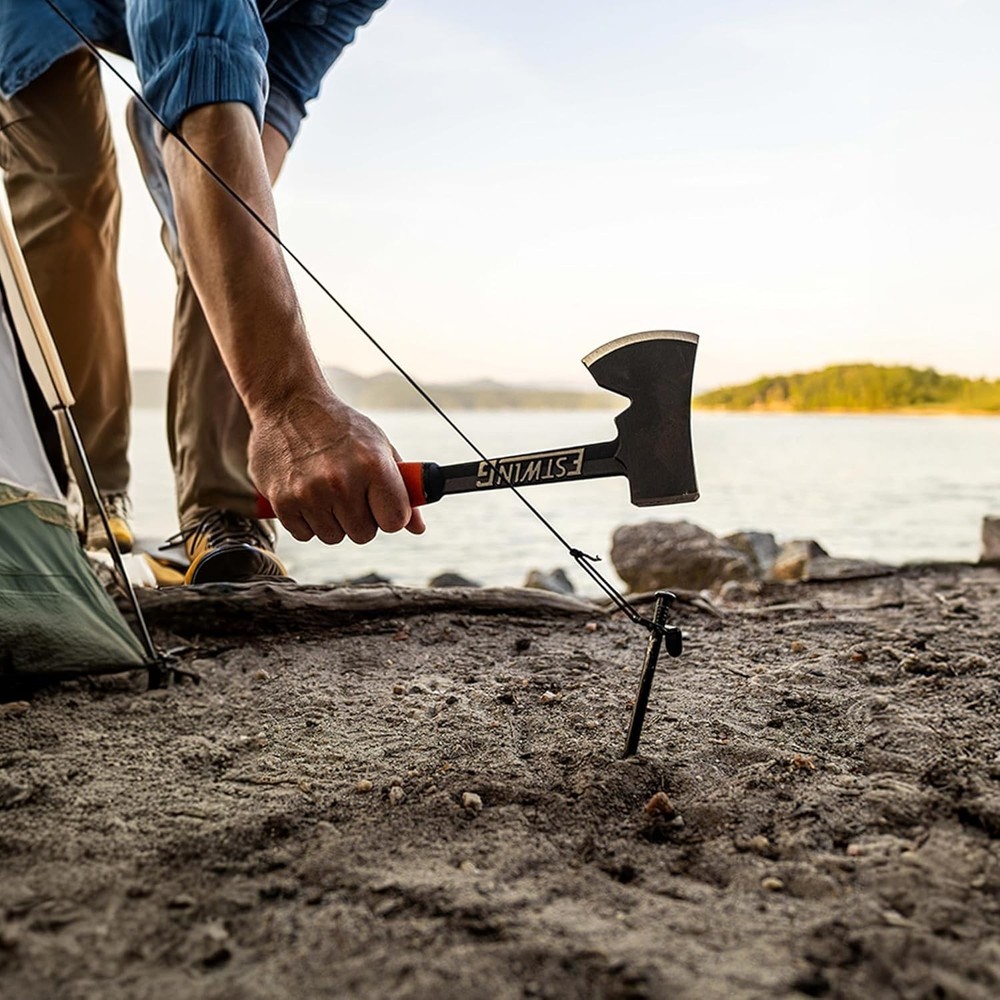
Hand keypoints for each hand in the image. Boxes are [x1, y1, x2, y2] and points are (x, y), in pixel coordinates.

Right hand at [248, 388, 425, 543]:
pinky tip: (306, 493)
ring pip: (333, 536)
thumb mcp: (378, 446)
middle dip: (360, 518)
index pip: (395, 521)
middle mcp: (341, 481)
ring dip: (332, 520)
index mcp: (372, 465)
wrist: (288, 403)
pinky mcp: (283, 502)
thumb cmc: (339, 426)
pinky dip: (306, 520)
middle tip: (350, 493)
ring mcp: (310, 493)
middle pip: (364, 534)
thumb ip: (401, 487)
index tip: (382, 506)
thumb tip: (417, 527)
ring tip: (326, 489)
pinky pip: (304, 534)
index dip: (390, 516)